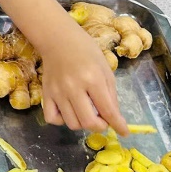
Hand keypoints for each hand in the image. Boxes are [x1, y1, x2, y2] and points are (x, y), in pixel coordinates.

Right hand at [37, 10, 128, 134]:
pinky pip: (52, 118)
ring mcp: (57, 92)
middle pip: (88, 122)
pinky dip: (62, 120)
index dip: (118, 125)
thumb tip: (114, 118)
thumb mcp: (105, 70)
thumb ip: (111, 95)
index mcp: (93, 79)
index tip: (124, 132)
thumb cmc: (86, 52)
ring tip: (86, 112)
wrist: (58, 40)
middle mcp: (74, 88)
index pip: (107, 110)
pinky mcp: (46, 94)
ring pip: (71, 123)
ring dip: (83, 123)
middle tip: (103, 120)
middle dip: (100, 126)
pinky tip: (69, 112)